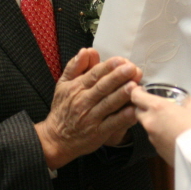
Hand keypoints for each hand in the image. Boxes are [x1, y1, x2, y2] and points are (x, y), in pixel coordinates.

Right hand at [34, 49, 141, 168]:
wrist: (56, 139)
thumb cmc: (62, 108)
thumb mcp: (63, 84)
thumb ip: (75, 66)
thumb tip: (86, 50)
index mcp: (76, 88)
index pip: (93, 75)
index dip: (107, 67)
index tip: (120, 60)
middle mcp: (83, 102)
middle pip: (102, 88)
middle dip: (118, 77)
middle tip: (131, 68)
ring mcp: (91, 118)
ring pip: (108, 105)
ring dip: (122, 95)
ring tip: (134, 86)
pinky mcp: (98, 133)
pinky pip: (112, 124)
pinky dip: (122, 118)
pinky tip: (133, 111)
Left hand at [130, 85, 190, 165]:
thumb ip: (184, 101)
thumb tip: (182, 100)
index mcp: (157, 107)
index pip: (136, 96)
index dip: (137, 92)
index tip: (143, 90)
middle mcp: (150, 122)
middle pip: (138, 111)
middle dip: (144, 107)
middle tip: (157, 106)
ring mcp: (152, 137)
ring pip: (146, 125)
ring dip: (153, 122)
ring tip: (170, 122)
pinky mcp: (156, 150)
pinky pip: (154, 137)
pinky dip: (159, 134)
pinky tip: (173, 135)